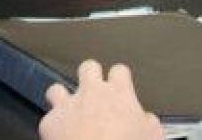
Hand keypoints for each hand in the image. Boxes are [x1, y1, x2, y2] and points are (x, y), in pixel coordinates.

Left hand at [39, 61, 161, 139]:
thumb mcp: (153, 135)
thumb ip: (148, 120)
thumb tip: (146, 119)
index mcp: (118, 93)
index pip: (119, 70)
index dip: (119, 78)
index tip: (121, 85)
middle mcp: (90, 93)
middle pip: (88, 67)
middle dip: (91, 76)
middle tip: (95, 91)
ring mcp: (67, 106)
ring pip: (57, 89)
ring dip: (62, 98)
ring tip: (69, 111)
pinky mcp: (49, 123)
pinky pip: (48, 119)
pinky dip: (54, 128)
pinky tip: (60, 136)